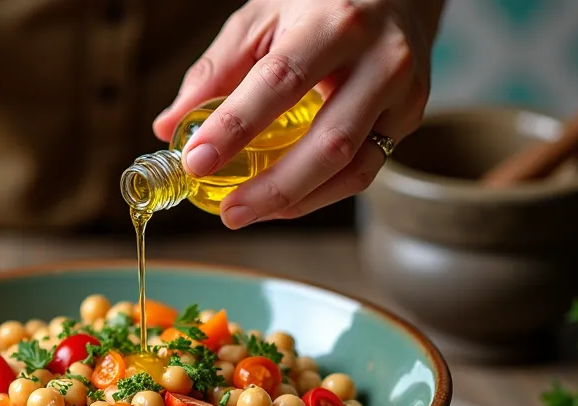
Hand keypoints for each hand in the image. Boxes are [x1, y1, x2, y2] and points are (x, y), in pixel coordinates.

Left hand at [153, 0, 441, 227]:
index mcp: (334, 24)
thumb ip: (215, 70)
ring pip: (351, 167)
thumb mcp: (263, 17)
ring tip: (247, 213)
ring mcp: (402, 93)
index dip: (235, 127)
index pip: (279, 83)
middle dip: (272, 187)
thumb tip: (168, 126)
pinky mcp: (410, 118)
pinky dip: (319, 195)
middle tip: (227, 213)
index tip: (195, 161)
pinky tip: (283, 203)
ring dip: (295, 201)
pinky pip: (364, 172)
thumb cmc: (321, 3)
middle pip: (328, 141)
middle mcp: (380, 59)